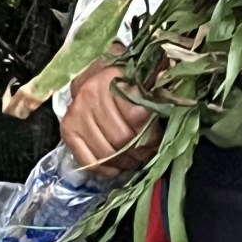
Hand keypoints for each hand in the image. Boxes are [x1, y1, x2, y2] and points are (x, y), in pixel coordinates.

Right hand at [60, 47, 161, 177]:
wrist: (90, 74)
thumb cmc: (121, 76)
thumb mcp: (141, 72)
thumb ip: (158, 80)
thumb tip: (173, 88)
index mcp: (113, 77)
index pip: (137, 116)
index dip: (152, 132)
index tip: (159, 138)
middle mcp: (91, 95)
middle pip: (122, 137)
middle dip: (140, 151)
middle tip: (149, 154)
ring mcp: (77, 114)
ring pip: (106, 152)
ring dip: (125, 162)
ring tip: (136, 160)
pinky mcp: (68, 130)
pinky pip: (88, 160)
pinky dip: (105, 169)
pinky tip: (117, 167)